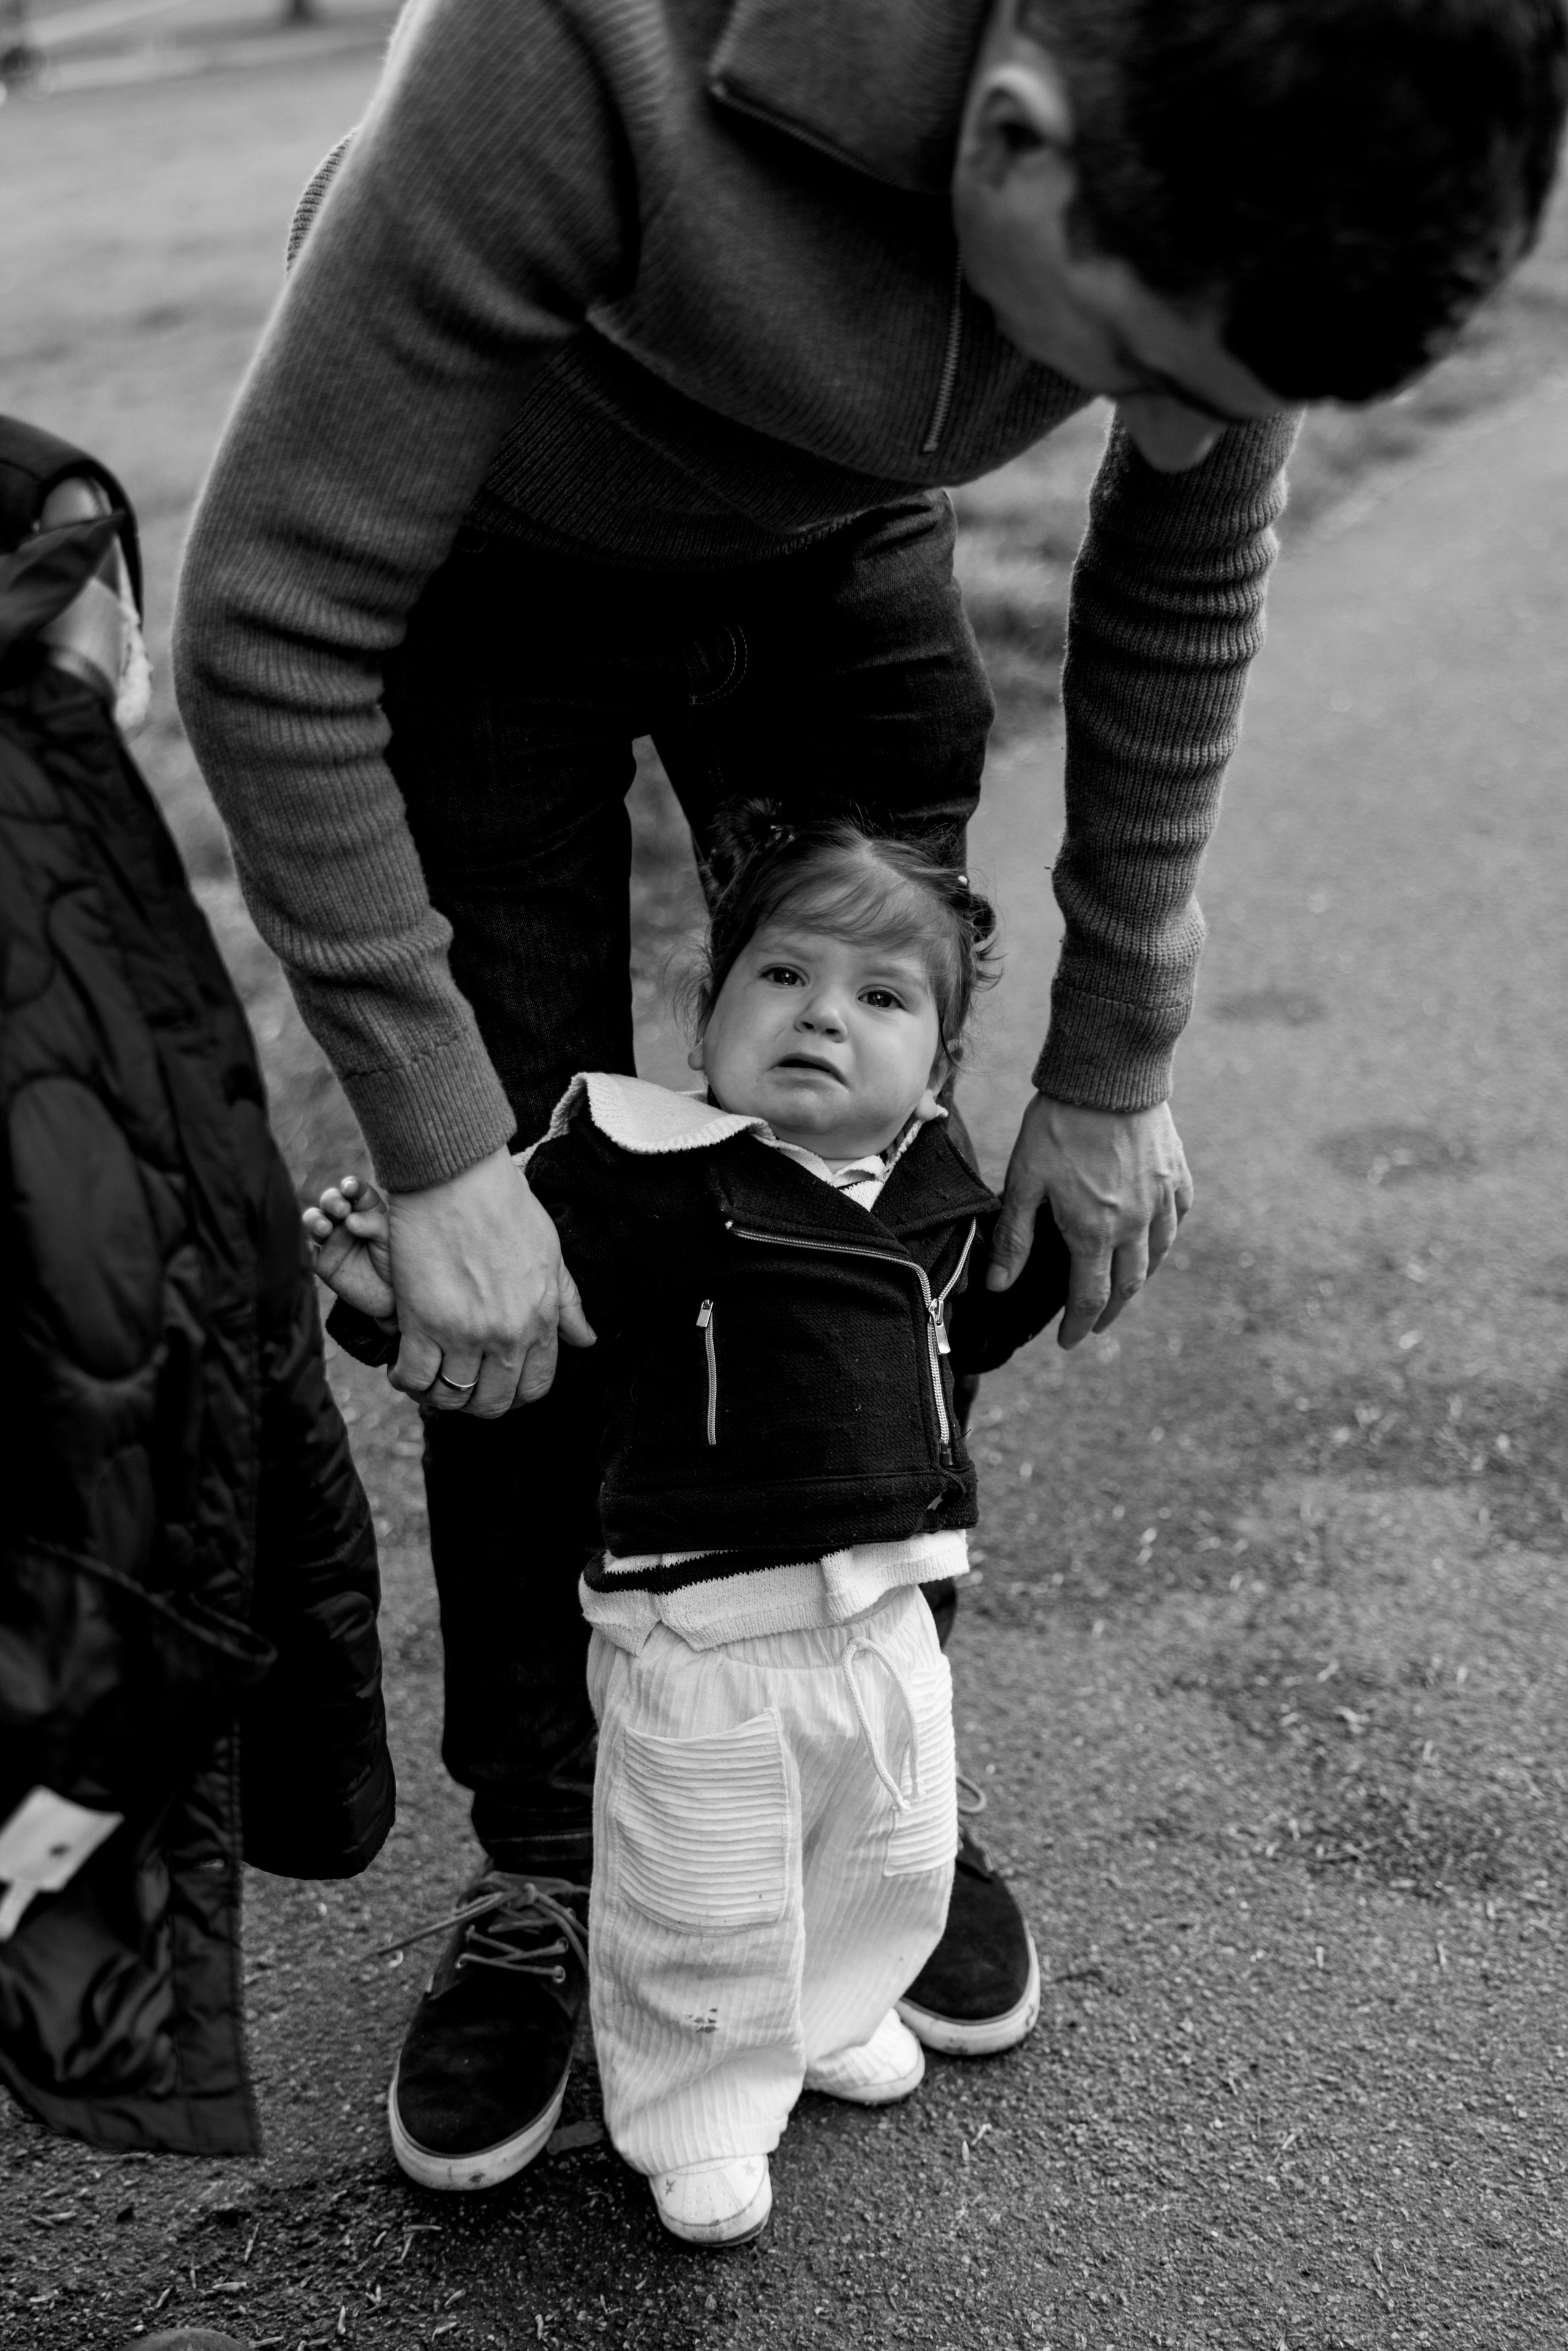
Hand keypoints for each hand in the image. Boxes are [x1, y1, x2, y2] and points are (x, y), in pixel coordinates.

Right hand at [303, 1173, 396, 1326]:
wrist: (393, 1299)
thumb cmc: (396, 1262)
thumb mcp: (391, 1239)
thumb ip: (374, 1225)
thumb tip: (349, 1220)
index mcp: (367, 1209)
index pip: (356, 1191)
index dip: (351, 1186)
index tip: (350, 1188)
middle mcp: (346, 1220)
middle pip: (330, 1201)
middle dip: (332, 1200)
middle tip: (341, 1209)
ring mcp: (332, 1240)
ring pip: (313, 1221)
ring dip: (314, 1220)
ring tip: (324, 1228)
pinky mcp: (322, 1262)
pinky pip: (307, 1252)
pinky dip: (301, 1247)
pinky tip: (305, 1247)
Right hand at [386, 1147, 595, 1416]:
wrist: (457, 1175)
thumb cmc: (504, 1205)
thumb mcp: (550, 1253)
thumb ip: (566, 1303)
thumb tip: (587, 1340)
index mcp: (541, 1319)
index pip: (535, 1386)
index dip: (514, 1393)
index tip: (495, 1382)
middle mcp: (507, 1335)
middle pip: (493, 1402)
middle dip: (476, 1401)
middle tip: (458, 1380)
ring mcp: (465, 1333)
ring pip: (451, 1398)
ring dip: (439, 1395)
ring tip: (429, 1375)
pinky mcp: (422, 1323)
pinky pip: (414, 1378)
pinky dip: (406, 1380)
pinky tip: (403, 1365)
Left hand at [987, 1093, 1192, 1349]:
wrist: (1109, 1074)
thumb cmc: (1058, 1123)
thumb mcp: (1024, 1180)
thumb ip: (1014, 1238)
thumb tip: (998, 1285)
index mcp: (1093, 1231)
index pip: (1089, 1296)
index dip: (1078, 1325)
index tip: (1069, 1341)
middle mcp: (1135, 1224)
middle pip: (1128, 1285)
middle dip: (1110, 1312)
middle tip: (1095, 1324)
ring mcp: (1161, 1199)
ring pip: (1158, 1254)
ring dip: (1140, 1278)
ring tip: (1125, 1286)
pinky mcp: (1175, 1172)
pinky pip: (1178, 1215)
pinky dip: (1167, 1234)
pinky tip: (1157, 1235)